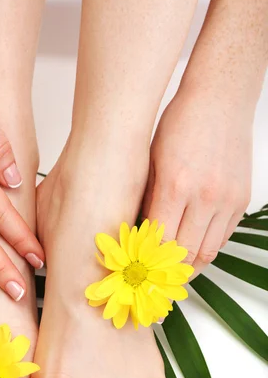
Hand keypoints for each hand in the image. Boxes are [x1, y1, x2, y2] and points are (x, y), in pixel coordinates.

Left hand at [142, 87, 251, 277]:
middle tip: (152, 278)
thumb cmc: (179, 125)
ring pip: (208, 252)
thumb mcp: (151, 160)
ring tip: (172, 270)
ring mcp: (227, 200)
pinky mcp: (240, 200)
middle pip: (185, 255)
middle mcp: (205, 197)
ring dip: (190, 266)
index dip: (147, 261)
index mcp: (176, 186)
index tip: (137, 269)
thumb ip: (148, 200)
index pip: (160, 242)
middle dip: (167, 272)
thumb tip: (140, 235)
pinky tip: (192, 246)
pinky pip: (223, 237)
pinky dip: (207, 247)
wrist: (220, 100)